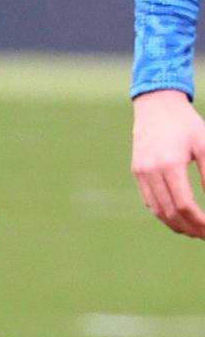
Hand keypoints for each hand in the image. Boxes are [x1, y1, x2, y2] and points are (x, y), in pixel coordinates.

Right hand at [130, 89, 204, 237]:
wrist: (156, 106)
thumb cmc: (186, 124)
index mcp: (169, 164)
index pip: (185, 205)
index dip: (200, 222)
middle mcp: (151, 171)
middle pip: (170, 212)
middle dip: (190, 228)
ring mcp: (141, 173)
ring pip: (157, 210)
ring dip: (176, 225)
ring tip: (193, 231)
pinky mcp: (137, 172)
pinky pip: (149, 200)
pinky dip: (163, 214)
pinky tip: (177, 217)